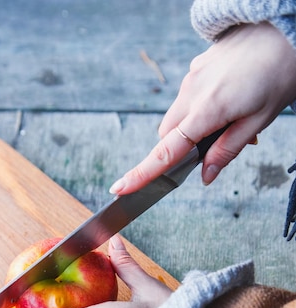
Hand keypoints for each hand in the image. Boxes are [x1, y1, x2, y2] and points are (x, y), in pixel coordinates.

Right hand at [110, 22, 295, 192]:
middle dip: (177, 151)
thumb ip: (228, 150)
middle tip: (211, 153)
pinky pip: (189, 97)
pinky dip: (199, 110)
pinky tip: (230, 101)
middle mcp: (191, 92)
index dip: (142, 173)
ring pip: (178, 117)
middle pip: (167, 136)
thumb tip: (205, 175)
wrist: (285, 26)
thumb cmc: (280, 72)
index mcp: (207, 110)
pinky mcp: (197, 66)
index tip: (121, 188)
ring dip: (192, 129)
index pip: (166, 151)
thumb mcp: (260, 120)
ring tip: (232, 121)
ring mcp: (192, 77)